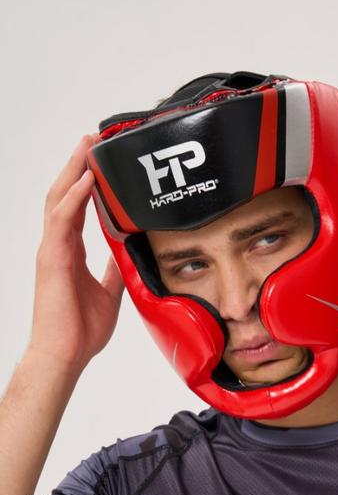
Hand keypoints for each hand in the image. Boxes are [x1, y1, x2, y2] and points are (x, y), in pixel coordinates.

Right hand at [28, 134, 124, 374]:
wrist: (66, 355)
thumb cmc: (80, 330)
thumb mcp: (109, 292)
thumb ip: (115, 268)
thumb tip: (128, 251)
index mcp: (71, 252)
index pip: (78, 207)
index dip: (88, 183)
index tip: (101, 162)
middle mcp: (59, 245)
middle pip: (66, 194)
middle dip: (78, 165)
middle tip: (94, 139)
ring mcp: (53, 249)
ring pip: (60, 199)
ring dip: (74, 170)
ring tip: (88, 146)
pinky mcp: (52, 258)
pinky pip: (62, 219)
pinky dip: (74, 197)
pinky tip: (86, 179)